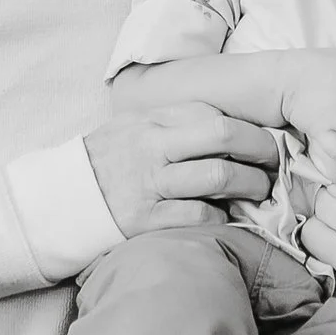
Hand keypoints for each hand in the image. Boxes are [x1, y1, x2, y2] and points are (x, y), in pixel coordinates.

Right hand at [83, 100, 280, 238]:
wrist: (61, 199)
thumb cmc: (108, 161)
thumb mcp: (135, 125)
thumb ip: (177, 121)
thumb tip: (230, 124)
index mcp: (153, 120)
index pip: (214, 113)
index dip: (249, 129)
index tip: (265, 142)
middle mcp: (153, 147)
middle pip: (223, 136)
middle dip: (260, 150)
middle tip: (273, 165)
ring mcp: (150, 184)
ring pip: (217, 177)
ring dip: (250, 185)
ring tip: (258, 192)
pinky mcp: (145, 221)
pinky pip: (198, 216)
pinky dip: (220, 217)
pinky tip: (223, 216)